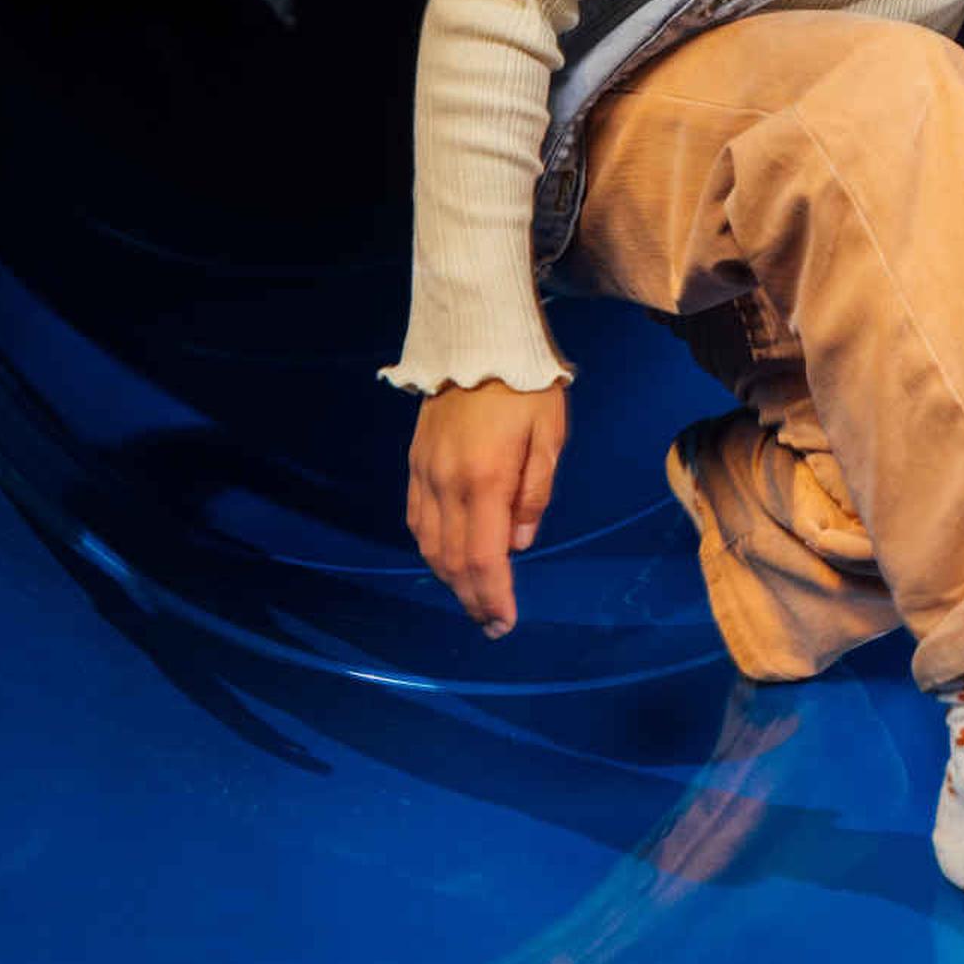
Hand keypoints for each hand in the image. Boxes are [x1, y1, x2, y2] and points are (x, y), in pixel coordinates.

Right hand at [406, 379, 565, 636]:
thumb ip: (534, 493)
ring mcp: (424, 473)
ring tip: (473, 599)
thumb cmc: (526, 386)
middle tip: (492, 624)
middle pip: (452, 560)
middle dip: (472, 598)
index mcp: (484, 481)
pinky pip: (417, 519)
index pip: (484, 557)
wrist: (477, 338)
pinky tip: (446, 559)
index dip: (493, 597)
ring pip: (429, 544)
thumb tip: (520, 543)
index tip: (504, 624)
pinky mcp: (415, 462)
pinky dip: (431, 548)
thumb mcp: (548, 436)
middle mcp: (446, 484)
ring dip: (450, 578)